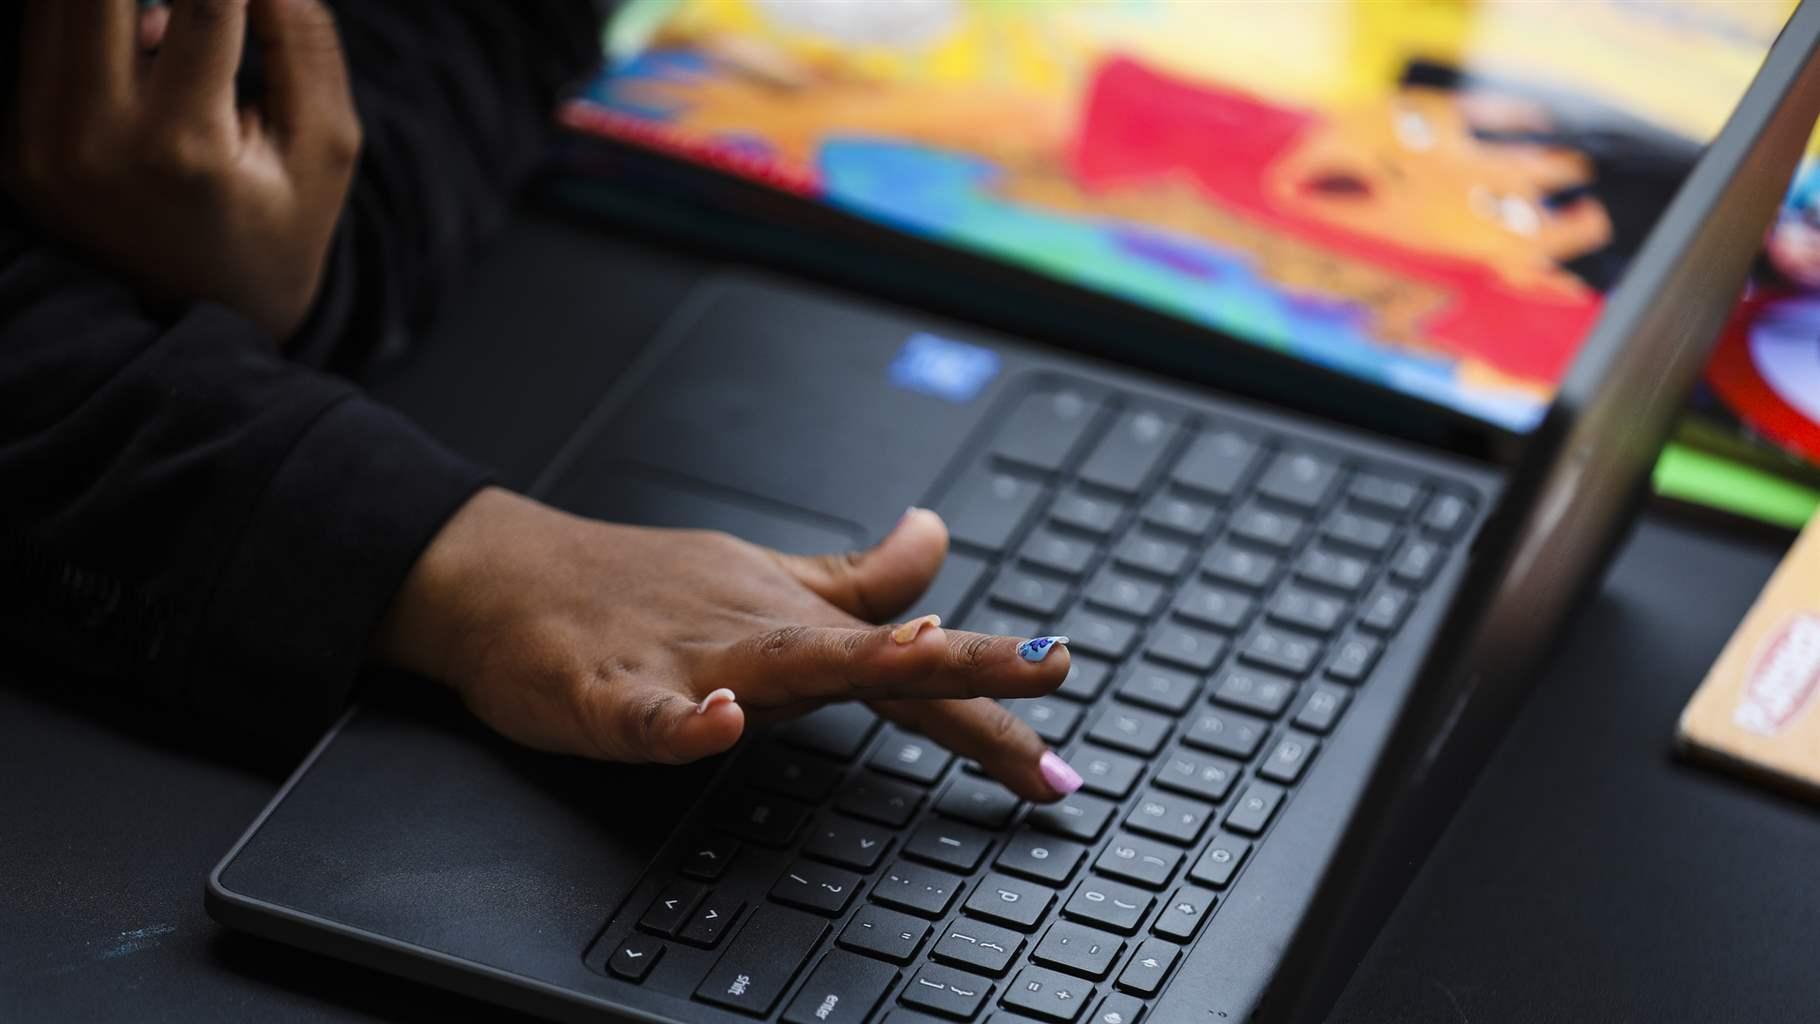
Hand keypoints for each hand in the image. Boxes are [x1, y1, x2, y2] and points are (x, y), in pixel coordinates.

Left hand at [8, 0, 361, 341]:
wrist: (205, 326)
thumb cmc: (278, 229)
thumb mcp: (324, 149)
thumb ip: (305, 47)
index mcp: (184, 144)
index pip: (203, 5)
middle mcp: (96, 139)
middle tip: (202, 3)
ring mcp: (43, 147)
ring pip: (56, 7)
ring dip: (123, 3)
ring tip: (180, 23)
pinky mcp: (19, 151)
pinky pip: (40, 46)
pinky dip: (90, 24)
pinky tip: (148, 39)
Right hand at [376, 488, 1085, 801]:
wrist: (502, 576)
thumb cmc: (638, 586)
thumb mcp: (763, 584)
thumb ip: (855, 580)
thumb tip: (937, 538)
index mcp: (797, 623)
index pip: (912, 662)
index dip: (992, 694)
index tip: (1065, 738)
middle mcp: (759, 633)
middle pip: (873, 656)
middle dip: (965, 668)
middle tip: (1049, 669)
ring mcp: (684, 655)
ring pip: (777, 664)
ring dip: (852, 663)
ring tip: (922, 661)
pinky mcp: (605, 688)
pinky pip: (646, 712)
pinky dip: (682, 717)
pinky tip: (715, 721)